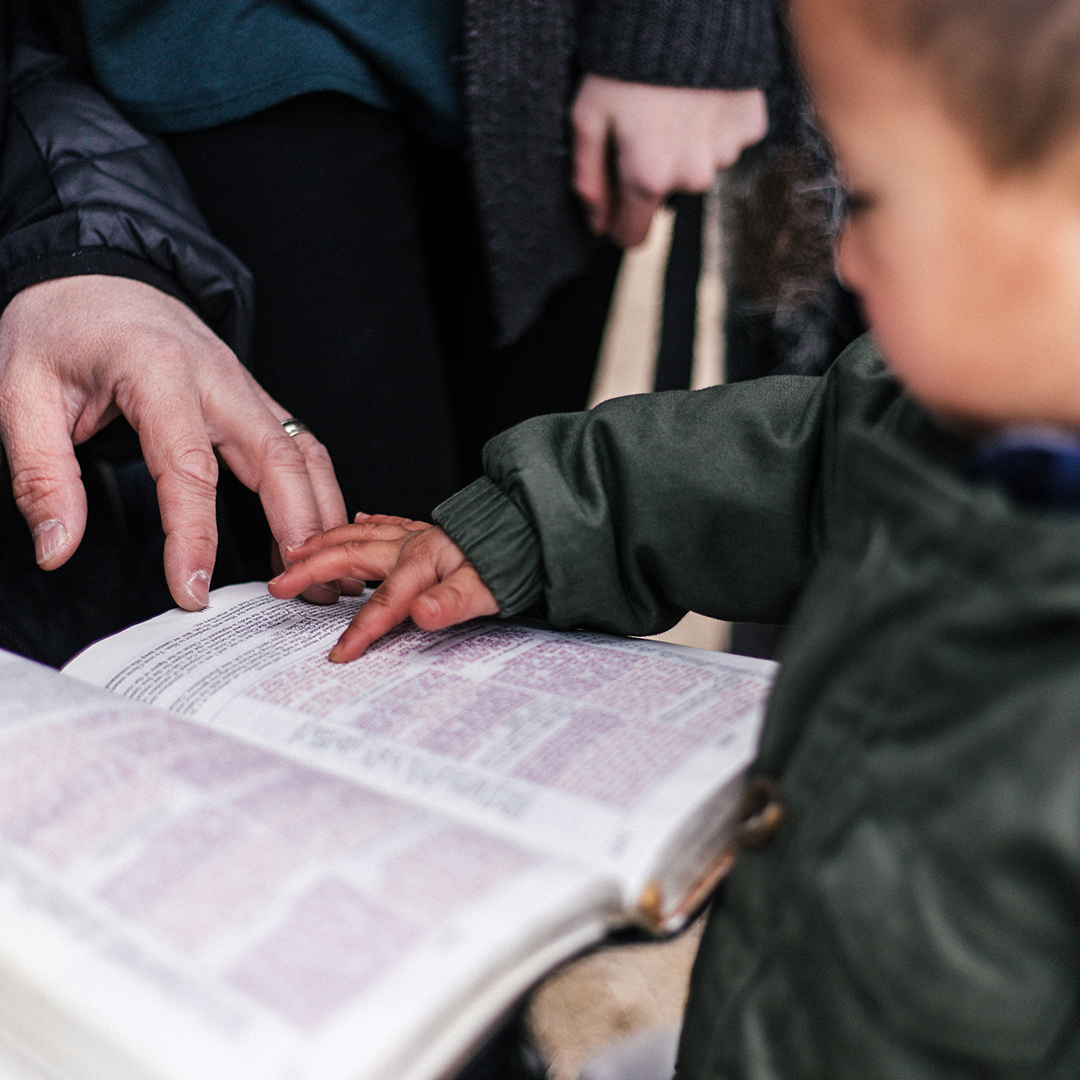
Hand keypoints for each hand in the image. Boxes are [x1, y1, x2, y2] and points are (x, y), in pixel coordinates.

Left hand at [0, 275, 347, 608]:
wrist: (95, 273)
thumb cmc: (60, 328)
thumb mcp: (20, 393)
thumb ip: (41, 475)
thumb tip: (57, 549)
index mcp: (156, 369)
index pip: (188, 466)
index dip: (194, 536)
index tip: (192, 591)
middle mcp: (217, 376)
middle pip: (278, 459)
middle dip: (298, 529)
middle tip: (305, 591)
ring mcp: (245, 386)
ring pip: (305, 453)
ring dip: (323, 514)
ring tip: (326, 573)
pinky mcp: (255, 398)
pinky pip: (302, 447)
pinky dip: (318, 493)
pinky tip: (314, 533)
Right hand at [269, 514, 498, 661]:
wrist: (537, 529)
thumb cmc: (515, 561)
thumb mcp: (490, 589)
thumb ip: (453, 602)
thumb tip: (422, 615)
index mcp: (424, 561)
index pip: (384, 603)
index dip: (360, 630)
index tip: (339, 655)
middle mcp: (415, 544)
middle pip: (353, 556)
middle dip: (313, 570)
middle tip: (280, 584)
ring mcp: (420, 535)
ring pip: (362, 534)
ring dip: (327, 542)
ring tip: (297, 549)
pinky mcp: (430, 532)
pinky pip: (389, 523)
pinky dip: (367, 524)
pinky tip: (359, 521)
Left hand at [572, 75, 767, 246]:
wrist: (684, 9)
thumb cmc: (625, 62)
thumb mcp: (587, 117)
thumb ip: (588, 178)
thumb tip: (597, 223)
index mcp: (648, 178)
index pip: (633, 235)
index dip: (618, 222)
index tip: (613, 203)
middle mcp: (692, 175)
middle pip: (665, 196)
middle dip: (651, 174)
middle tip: (642, 128)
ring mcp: (726, 152)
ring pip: (698, 168)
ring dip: (684, 148)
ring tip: (671, 107)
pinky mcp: (750, 126)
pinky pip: (727, 140)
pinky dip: (713, 126)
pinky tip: (699, 98)